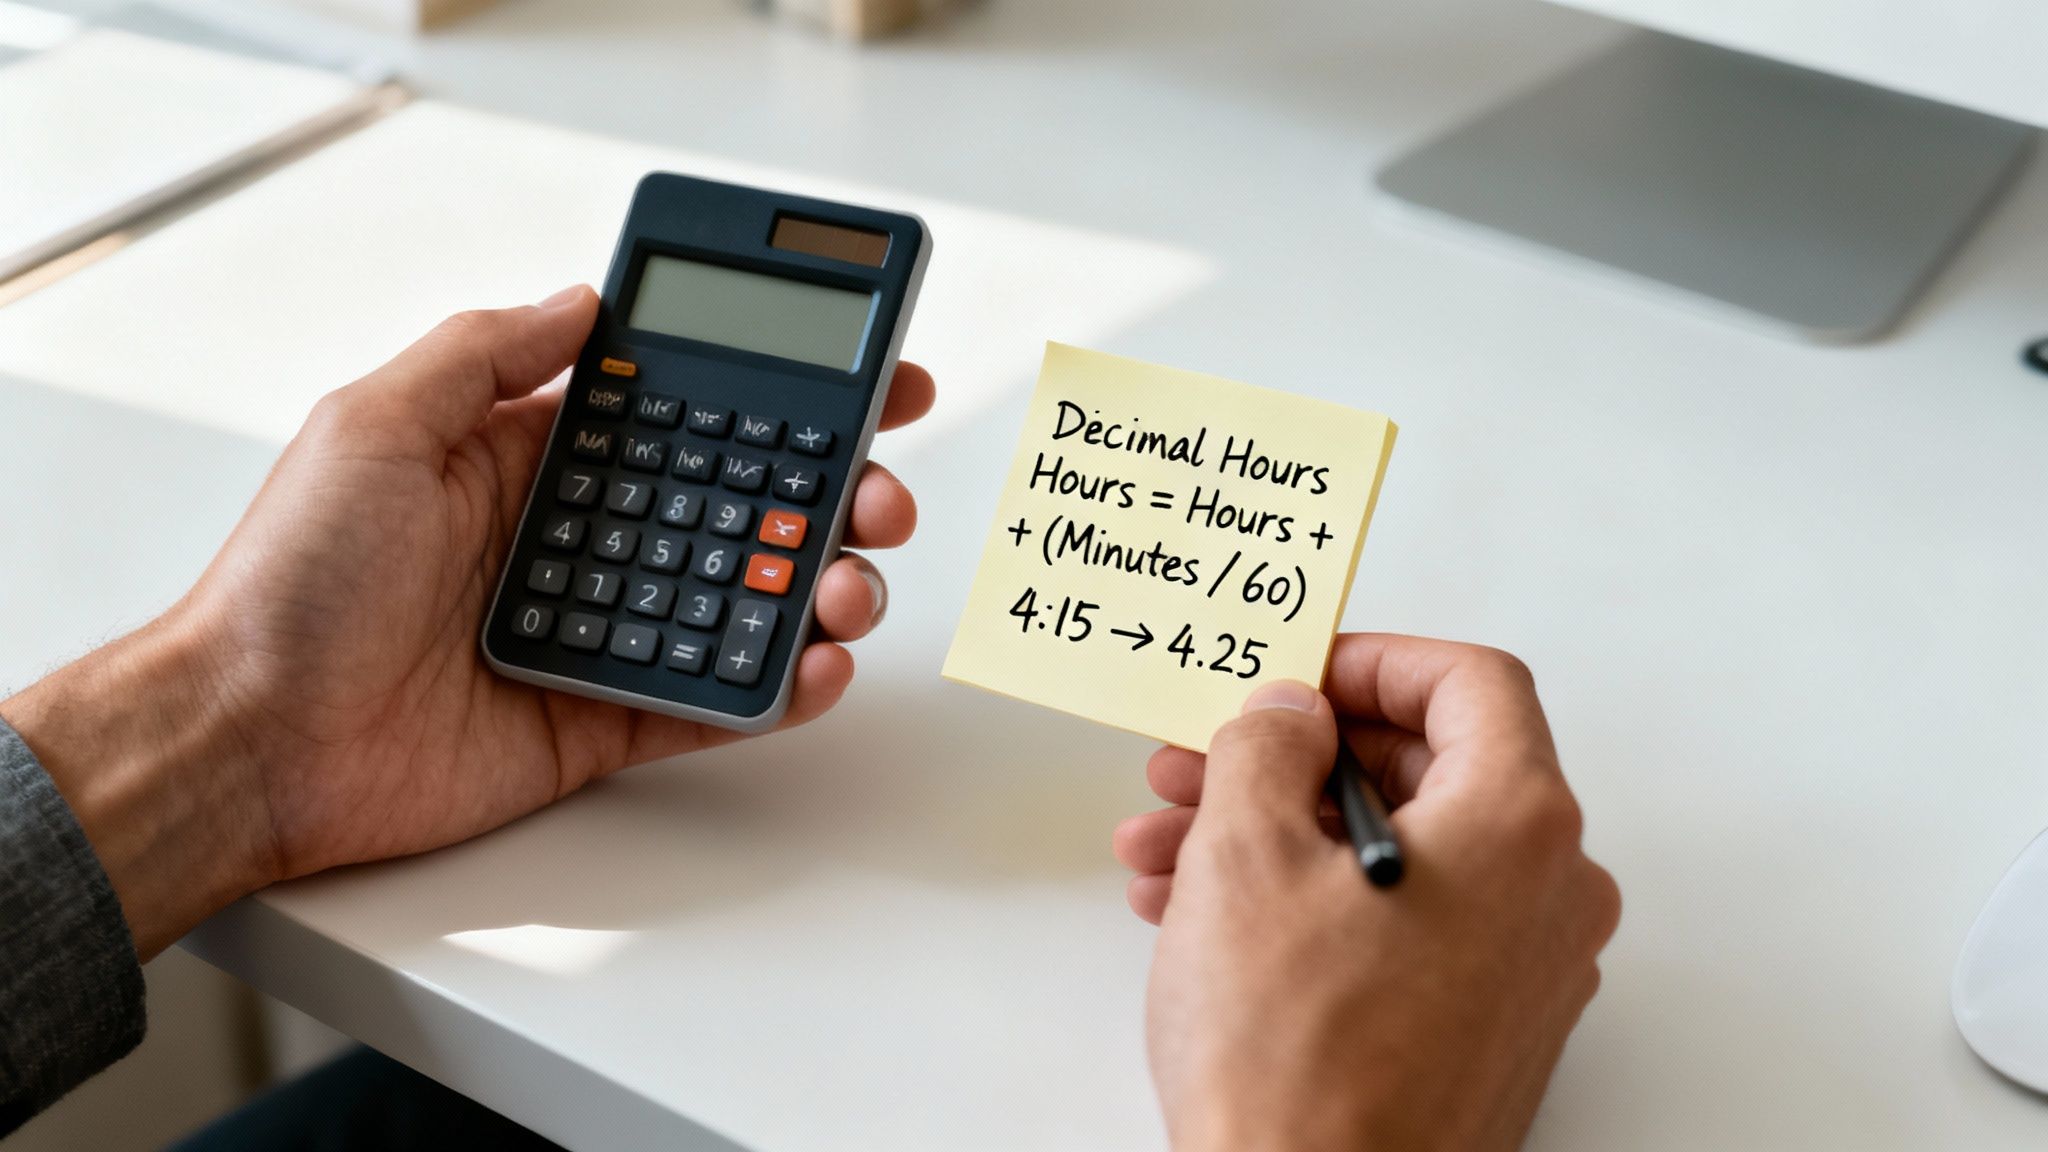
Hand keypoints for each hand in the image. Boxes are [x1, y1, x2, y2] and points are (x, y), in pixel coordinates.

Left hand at [2, 286, 933, 956]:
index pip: (682, 414)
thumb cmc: (288, 583)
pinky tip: (815, 663)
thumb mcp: (373, 425)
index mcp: (530, 460)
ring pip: (744, 601)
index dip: (779, 394)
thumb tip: (579, 299)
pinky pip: (711, 702)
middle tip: (878, 493)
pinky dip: (777, 687)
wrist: (249, 740)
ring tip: (848, 584)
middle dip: (830, 493)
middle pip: (739, 506)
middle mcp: (575, 541)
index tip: (864, 378)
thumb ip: (485, 353)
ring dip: (819, 587)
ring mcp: (597, 632)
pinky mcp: (601, 721)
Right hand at [1114, 636, 1620, 1151]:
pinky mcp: (1488, 1029)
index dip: (1371, 661)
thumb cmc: (1295, 1060)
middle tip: (1204, 760)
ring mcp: (1527, 969)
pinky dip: (1316, 901)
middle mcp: (1550, 893)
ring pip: (1401, 852)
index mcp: (1517, 825)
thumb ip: (1268, 744)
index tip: (1298, 674)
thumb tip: (1289, 714)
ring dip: (1282, 834)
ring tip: (1172, 853)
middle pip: (1428, 767)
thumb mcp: (1244, 854)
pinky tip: (1212, 918)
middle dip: (1294, 758)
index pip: (1471, 681)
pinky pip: (1407, 924)